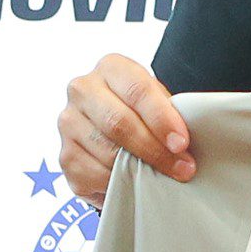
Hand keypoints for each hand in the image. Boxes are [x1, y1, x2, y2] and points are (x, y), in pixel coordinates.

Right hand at [59, 53, 193, 203]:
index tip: (181, 143)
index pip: (137, 90)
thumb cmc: (142, 112)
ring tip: (164, 178)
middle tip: (182, 167)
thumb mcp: (158, 102)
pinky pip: (95, 175)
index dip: (162, 119)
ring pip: (107, 152)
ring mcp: (69, 123)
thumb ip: (169, 114)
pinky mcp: (65, 156)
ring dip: (140, 170)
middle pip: (119, 123)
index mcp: (110, 68)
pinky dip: (119, 182)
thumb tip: (184, 144)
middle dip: (154, 149)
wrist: (114, 130)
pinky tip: (135, 182)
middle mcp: (83, 90)